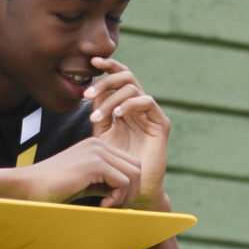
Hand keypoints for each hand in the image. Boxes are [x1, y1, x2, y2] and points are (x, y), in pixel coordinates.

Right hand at [26, 134, 146, 207]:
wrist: (28, 187)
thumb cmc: (53, 190)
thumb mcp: (86, 184)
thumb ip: (106, 184)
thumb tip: (129, 194)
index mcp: (96, 146)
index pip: (129, 163)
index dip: (127, 186)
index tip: (111, 201)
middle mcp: (98, 144)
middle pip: (136, 167)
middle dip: (132, 190)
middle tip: (114, 205)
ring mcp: (97, 151)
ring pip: (134, 174)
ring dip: (126, 195)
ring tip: (108, 206)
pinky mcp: (94, 163)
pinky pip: (123, 182)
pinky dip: (117, 198)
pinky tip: (101, 204)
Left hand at [82, 57, 170, 208]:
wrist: (132, 187)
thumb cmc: (115, 163)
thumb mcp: (101, 134)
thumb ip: (99, 112)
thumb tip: (91, 90)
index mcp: (125, 106)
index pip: (118, 78)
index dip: (107, 66)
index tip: (91, 62)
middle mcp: (139, 107)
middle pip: (126, 77)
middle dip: (106, 80)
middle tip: (88, 92)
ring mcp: (151, 114)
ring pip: (133, 88)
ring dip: (112, 98)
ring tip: (97, 115)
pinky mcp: (161, 124)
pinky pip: (147, 102)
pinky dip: (130, 104)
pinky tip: (117, 115)